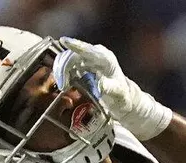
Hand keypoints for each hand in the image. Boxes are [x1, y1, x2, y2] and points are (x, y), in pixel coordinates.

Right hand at [52, 37, 171, 139]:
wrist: (122, 99)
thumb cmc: (122, 96)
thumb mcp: (118, 95)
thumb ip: (110, 89)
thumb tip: (100, 85)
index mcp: (106, 59)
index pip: (88, 50)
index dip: (76, 45)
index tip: (64, 41)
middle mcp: (96, 55)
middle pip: (74, 55)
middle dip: (64, 67)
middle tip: (63, 85)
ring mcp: (89, 59)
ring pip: (69, 59)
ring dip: (62, 71)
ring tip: (64, 86)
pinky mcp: (82, 65)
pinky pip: (68, 65)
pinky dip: (64, 74)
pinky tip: (65, 84)